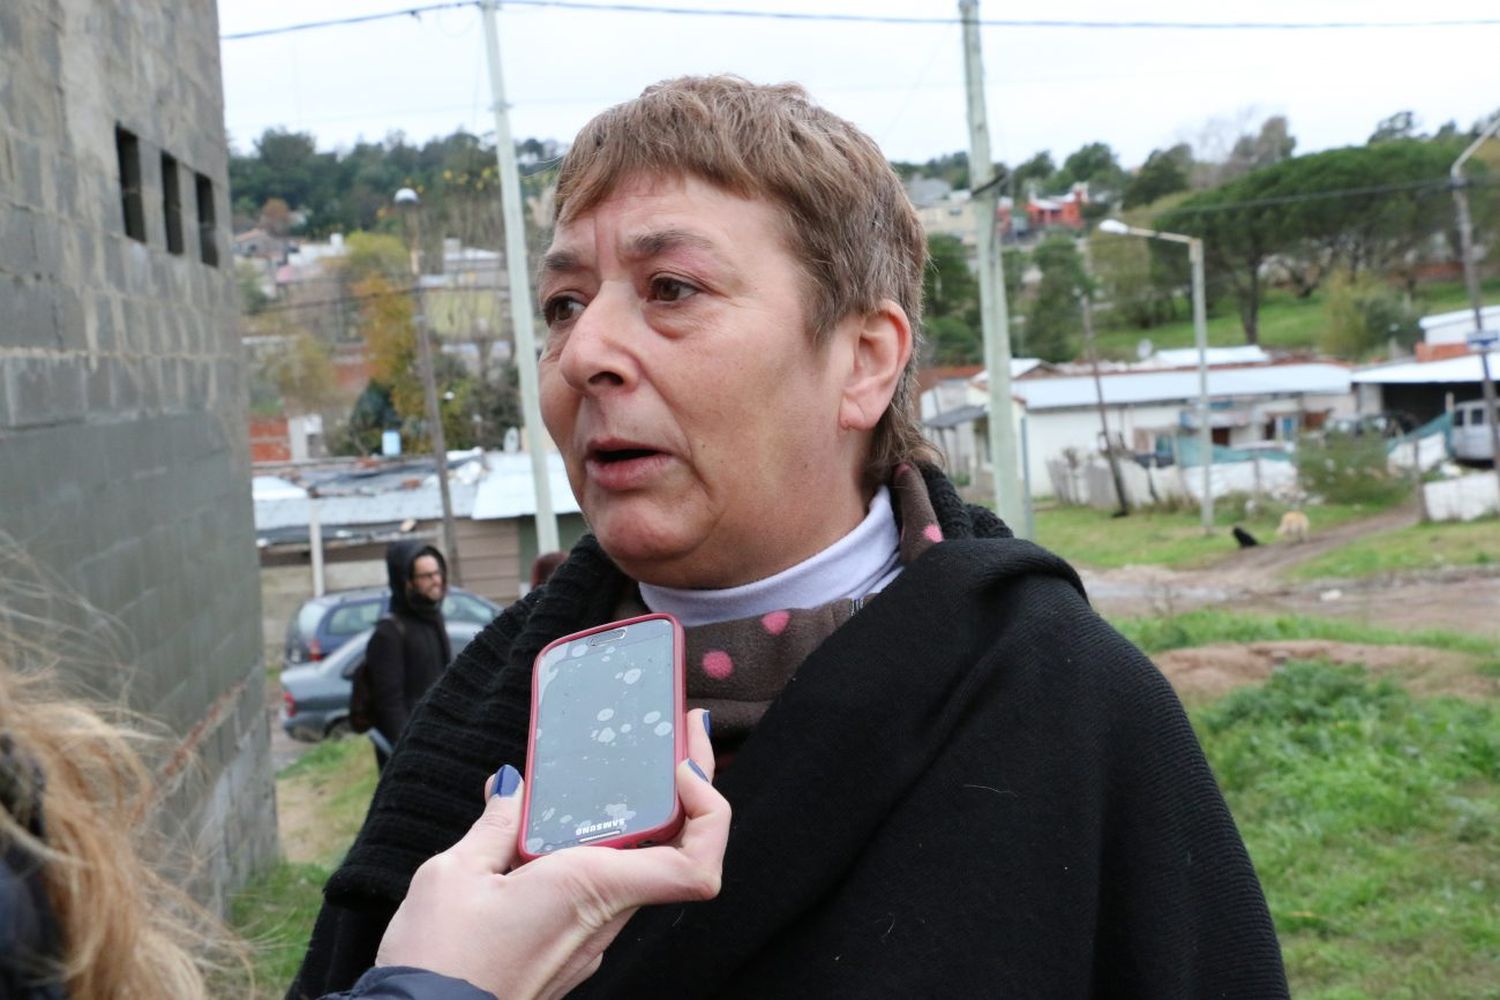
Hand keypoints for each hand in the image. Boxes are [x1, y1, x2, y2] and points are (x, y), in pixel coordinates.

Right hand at [374, 709, 728, 999]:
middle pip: (676, 851)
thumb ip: (494, 825)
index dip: (712, 809)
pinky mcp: (569, 950)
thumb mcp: (455, 874)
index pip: (695, 865)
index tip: (685, 764)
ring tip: (624, 766)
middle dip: (686, 790)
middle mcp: (604, 917)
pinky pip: (605, 891)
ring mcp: (590, 939)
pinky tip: (565, 823)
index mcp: (591, 887)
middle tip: (679, 735)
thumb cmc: (440, 964)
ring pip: (640, 871)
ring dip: (644, 820)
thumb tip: (512, 789)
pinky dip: (604, 851)